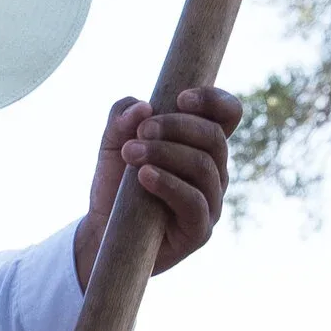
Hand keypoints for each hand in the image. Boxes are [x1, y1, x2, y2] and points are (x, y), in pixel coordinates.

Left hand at [74, 83, 239, 290]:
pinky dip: (169, 184)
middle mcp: (214, 172)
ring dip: (166, 152)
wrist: (102, 232)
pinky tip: (144, 176)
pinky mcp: (199, 231)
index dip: (212, 101)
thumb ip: (122, 117)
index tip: (180, 98)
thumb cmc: (116, 184)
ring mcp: (211, 202)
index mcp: (202, 145)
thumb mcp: (112, 141)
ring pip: (204, 166)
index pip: (228, 115)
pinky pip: (195, 202)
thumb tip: (142, 107)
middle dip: (175, 127)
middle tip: (140, 132)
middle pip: (214, 137)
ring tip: (131, 153)